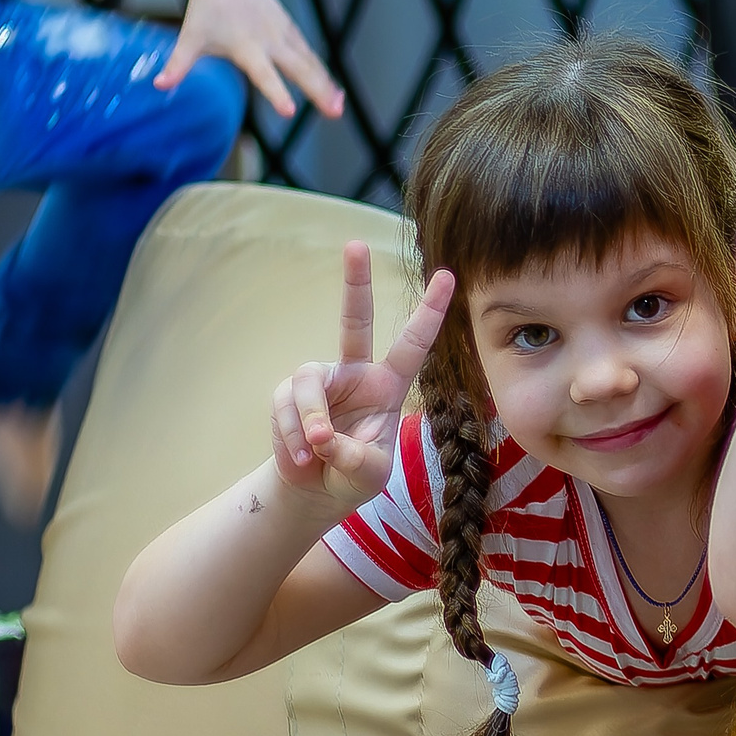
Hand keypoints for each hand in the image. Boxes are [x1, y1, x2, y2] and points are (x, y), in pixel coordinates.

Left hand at [159, 0, 343, 120]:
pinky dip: (322, 71)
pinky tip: (333, 89)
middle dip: (318, 91)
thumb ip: (178, 64)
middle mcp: (269, 40)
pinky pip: (309, 54)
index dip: (276, 92)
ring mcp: (283, 33)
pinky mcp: (289, 28)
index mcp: (246, 45)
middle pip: (299, 69)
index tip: (290, 111)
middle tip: (334, 113)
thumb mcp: (189, 37)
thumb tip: (159, 85)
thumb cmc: (205, 8)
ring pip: (309, 62)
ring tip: (339, 107)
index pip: (264, 73)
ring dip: (326, 84)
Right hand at [270, 241, 453, 509]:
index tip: (448, 276)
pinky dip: (291, 434)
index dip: (429, 312)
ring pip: (308, 379)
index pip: (412, 344)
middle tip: (354, 245)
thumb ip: (353, 456)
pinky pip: (287, 405)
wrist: (314, 490)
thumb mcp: (368, 474)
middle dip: (355, 282)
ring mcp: (321, 381)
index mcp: (388, 385)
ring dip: (309, 419)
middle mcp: (355, 373)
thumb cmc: (354, 476)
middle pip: (354, 320)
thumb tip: (322, 436)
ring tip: (315, 451)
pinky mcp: (289, 393)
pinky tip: (303, 457)